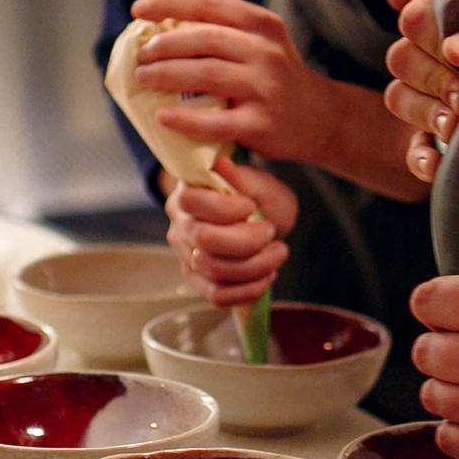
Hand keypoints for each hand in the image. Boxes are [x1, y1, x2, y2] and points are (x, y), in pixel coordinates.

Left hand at [129, 0, 337, 167]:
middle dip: (163, 44)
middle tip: (141, 54)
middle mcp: (266, 51)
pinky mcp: (262, 124)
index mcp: (262, 24)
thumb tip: (160, 25)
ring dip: (165, 74)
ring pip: (205, 74)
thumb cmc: (276, 78)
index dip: (169, 2)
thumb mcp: (261, 42)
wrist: (321, 118)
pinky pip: (215, 121)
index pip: (209, 2)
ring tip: (143, 77)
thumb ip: (223, 31)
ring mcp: (266, 88)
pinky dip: (184, 119)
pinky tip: (162, 116)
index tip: (138, 10)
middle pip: (204, 38)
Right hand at [166, 159, 297, 306]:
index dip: (227, 208)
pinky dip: (248, 290)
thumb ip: (242, 177)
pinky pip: (217, 295)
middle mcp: (180, 223)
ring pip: (215, 270)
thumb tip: (220, 164)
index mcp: (188, 191)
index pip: (193, 202)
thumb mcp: (258, 181)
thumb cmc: (257, 197)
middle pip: (206, 240)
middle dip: (248, 240)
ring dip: (256, 266)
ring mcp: (185, 254)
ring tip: (277, 253)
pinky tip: (266, 277)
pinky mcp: (197, 279)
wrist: (257, 221)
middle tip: (271, 232)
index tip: (251, 206)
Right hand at [386, 0, 458, 182]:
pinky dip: (419, 154)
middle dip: (431, 80)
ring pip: (400, 98)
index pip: (417, 15)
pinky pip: (414, 145)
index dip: (429, 37)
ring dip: (423, 114)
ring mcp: (446, 95)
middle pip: (402, 58)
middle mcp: (449, 52)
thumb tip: (457, 48)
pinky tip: (439, 161)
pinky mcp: (453, 135)